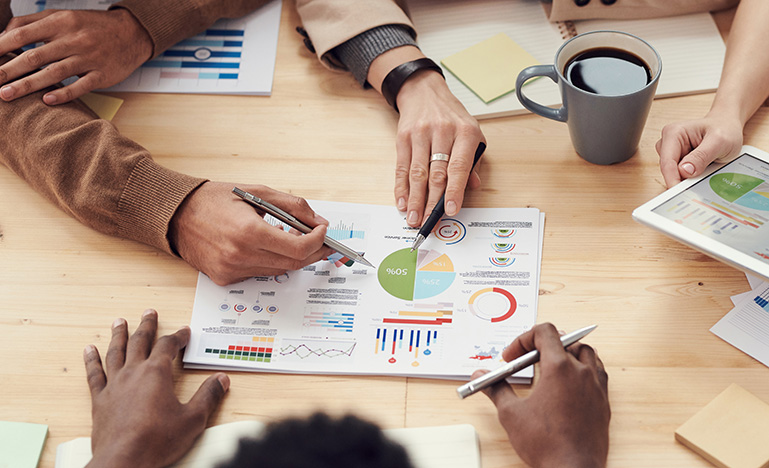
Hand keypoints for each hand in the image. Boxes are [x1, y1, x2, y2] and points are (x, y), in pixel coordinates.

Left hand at [0, 8, 151, 103]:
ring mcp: (88, 58)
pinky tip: (47, 101)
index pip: (22, 34)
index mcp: (60, 22)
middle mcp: (73, 39)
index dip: (1, 46)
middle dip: (8, 70)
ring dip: (28, 85)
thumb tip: (5, 34)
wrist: (132, 33)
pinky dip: (63, 94)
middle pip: (34, 56)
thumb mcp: (64, 15)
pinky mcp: (102, 75)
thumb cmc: (94, 26)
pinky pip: (80, 86)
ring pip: (53, 73)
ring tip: (7, 95)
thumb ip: (34, 22)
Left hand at [84, 310, 229, 467]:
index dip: (178, 336)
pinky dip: (92, 360)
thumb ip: (208, 396)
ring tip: (119, 321)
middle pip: (140, 341)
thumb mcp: (193, 419)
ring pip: (116, 352)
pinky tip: (89, 350)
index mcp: (157, 374)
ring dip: (119, 335)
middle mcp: (133, 373)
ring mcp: (114, 385)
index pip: (169, 346)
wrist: (124, 461)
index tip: (184, 332)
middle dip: (147, 326)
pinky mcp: (100, 400)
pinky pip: (95, 374)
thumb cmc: (156, 441)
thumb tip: (221, 380)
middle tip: (149, 313)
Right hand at [169, 181, 333, 285]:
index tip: (323, 231)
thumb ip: (293, 206)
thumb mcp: (257, 192)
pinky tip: (267, 246)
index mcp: (249, 232)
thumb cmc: (214, 200)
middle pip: (293, 263)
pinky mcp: (225, 279)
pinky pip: (259, 274)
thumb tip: (318, 222)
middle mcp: (240, 255)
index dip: (318, 241)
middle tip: (320, 240)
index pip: (298, 248)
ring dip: (292, 256)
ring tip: (293, 238)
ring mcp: (232, 270)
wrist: (176, 214)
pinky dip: (270, 261)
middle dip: (313, 252)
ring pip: (278, 270)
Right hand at [396, 71, 484, 226]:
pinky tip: (402, 202)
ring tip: (413, 218)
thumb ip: (474, 162)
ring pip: (417, 173)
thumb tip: (472, 187)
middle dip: (431, 202)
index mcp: (465, 132)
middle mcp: (443, 132)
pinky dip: (401, 187)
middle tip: (428, 222)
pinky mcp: (403, 137)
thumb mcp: (472, 134)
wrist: (425, 93)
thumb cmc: (452, 118)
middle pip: (436, 173)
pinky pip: (402, 167)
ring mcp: (421, 134)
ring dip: (415, 199)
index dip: (455, 191)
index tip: (451, 210)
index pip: (459, 167)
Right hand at [473, 323, 609, 467]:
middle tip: (526, 362)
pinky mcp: (603, 401)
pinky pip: (598, 372)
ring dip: (566, 353)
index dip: (524, 339)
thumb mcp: (511, 414)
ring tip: (550, 366)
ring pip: (585, 352)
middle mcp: (581, 372)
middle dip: (541, 346)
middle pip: (564, 340)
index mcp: (559, 368)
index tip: (512, 356)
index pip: (545, 332)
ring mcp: (596, 386)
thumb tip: (481, 377)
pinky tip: (570, 382)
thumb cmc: (547, 445)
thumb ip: (496, 389)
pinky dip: (583, 368)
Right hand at [656, 114, 743, 187]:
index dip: (672, 179)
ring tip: (708, 166)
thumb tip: (684, 171)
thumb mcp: (719, 142)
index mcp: (673, 133)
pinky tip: (704, 168)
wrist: (728, 126)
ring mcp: (672, 152)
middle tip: (702, 179)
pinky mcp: (677, 160)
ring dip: (689, 176)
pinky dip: (691, 176)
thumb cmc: (725, 129)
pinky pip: (680, 174)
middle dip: (683, 178)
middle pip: (668, 169)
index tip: (678, 192)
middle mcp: (668, 142)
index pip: (667, 162)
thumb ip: (702, 156)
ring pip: (674, 173)